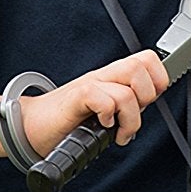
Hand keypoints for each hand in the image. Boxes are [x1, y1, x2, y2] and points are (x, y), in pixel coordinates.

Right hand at [19, 49, 168, 154]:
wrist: (32, 128)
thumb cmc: (66, 123)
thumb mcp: (103, 112)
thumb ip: (124, 106)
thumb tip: (145, 110)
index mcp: (111, 78)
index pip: (147, 60)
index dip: (158, 80)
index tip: (148, 104)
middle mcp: (102, 77)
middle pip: (140, 65)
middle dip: (147, 95)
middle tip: (133, 116)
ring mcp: (88, 85)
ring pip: (126, 84)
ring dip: (130, 114)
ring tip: (120, 130)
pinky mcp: (74, 98)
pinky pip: (100, 97)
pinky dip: (107, 115)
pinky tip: (102, 125)